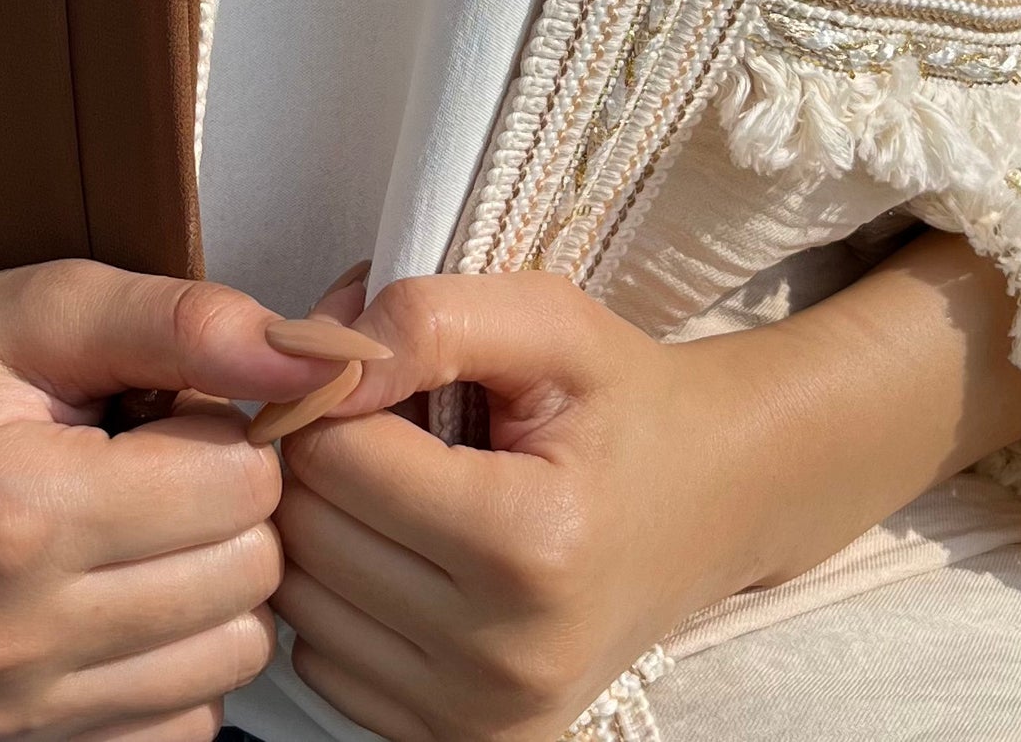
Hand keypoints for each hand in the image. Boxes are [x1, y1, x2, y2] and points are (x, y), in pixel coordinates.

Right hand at [0, 134, 369, 741]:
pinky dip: (179, 656)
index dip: (230, 428)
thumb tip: (322, 357)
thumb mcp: (57, 302)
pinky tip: (126, 588)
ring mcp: (3, 707)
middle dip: (231, 503)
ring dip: (214, 582)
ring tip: (141, 520)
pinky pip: (185, 724)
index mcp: (12, 511)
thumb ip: (192, 321)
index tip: (173, 406)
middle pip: (245, 577)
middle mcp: (2, 632)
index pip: (239, 487)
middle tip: (160, 459)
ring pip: (232, 658)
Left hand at [273, 272, 760, 741]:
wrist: (716, 502)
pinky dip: (344, 599)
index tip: (388, 371)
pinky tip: (410, 551)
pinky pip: (326, 663)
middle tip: (399, 422)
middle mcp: (504, 656)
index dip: (343, 392)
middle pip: (309, 531)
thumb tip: (306, 356)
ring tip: (410, 484)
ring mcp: (484, 717)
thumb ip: (429, 319)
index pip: (336, 457)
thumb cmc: (627, 402)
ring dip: (331, 525)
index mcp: (529, 543)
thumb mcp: (550, 321)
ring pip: (304, 601)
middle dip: (329, 453)